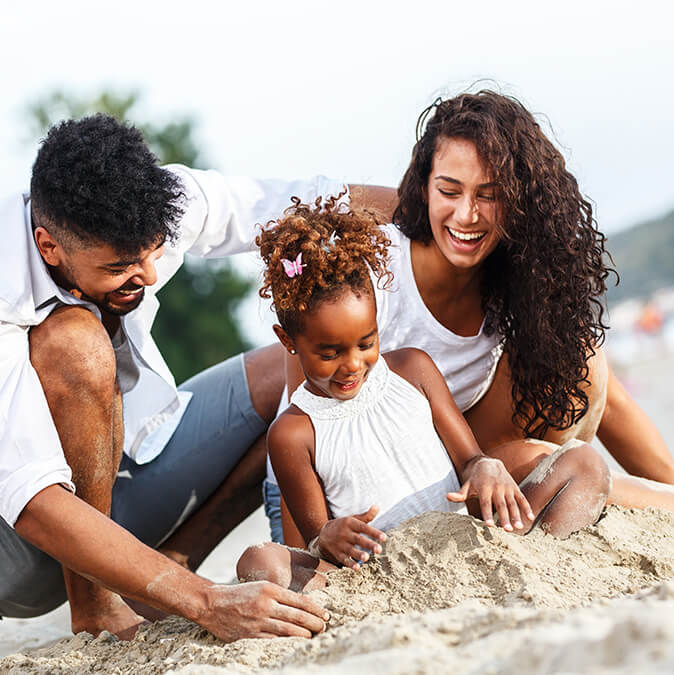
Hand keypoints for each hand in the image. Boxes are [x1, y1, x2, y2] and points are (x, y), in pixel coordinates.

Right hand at [199, 581, 329, 641]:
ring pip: (288, 630)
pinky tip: (295, 644)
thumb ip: (280, 595)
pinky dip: (287, 643)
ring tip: (313, 636)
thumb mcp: (261, 586)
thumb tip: (304, 604)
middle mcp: (265, 604)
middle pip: (297, 616)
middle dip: (314, 623)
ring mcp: (258, 621)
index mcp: (270, 589)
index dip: (315, 609)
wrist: (212, 604)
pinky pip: (273, 641)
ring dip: (304, 635)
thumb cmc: (240, 594)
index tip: (325, 615)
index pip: (299, 601)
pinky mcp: (250, 635)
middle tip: (324, 627)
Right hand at [317, 505, 386, 568]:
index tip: (384, 537)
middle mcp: (345, 533)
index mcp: (350, 523)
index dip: (374, 532)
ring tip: (367, 558)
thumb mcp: (353, 519)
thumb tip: (377, 506)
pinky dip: (350, 564)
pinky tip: (357, 568)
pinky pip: (343, 560)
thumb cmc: (343, 526)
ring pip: (350, 550)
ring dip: (358, 554)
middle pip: (358, 539)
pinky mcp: (337, 554)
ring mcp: (340, 544)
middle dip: (368, 544)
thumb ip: (366, 516)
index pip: (363, 527)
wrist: (323, 533)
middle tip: (379, 549)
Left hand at [447, 456, 534, 530]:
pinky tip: (530, 518)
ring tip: (519, 528)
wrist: (488, 462)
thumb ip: (459, 493)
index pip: (485, 503)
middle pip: (501, 505)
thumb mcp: (467, 484)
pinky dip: (527, 507)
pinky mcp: (514, 487)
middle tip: (508, 530)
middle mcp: (496, 488)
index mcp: (484, 488)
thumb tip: (447, 497)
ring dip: (517, 515)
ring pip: (512, 503)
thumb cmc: (475, 478)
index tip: (490, 525)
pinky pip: (522, 498)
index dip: (487, 514)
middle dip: (505, 518)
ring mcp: (507, 487)